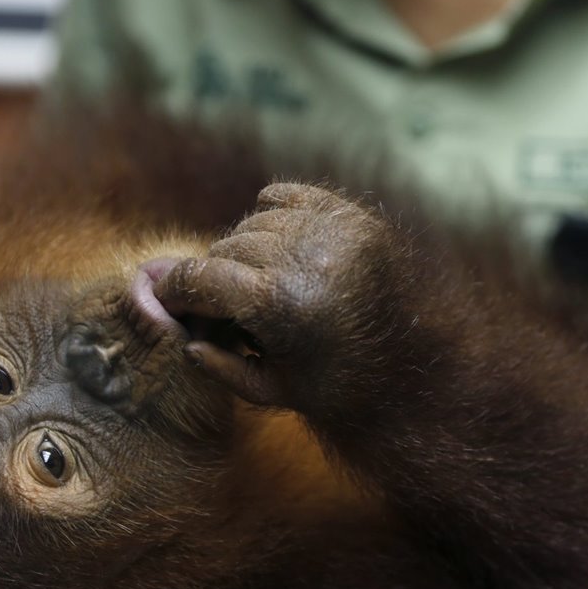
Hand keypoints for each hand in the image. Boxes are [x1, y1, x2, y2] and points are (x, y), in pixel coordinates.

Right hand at [155, 183, 394, 407]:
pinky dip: (271, 216)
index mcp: (280, 303)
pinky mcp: (352, 216)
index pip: (200, 277)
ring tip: (254, 280)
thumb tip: (185, 340)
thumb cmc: (342, 387)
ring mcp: (332, 231)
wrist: (418, 365)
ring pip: (253, 222)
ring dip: (243, 249)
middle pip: (225, 249)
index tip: (168, 299)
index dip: (176, 290)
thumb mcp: (275, 391)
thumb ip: (221, 367)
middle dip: (213, 277)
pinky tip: (275, 245)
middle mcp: (305, 257)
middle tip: (220, 303)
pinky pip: (285, 197)